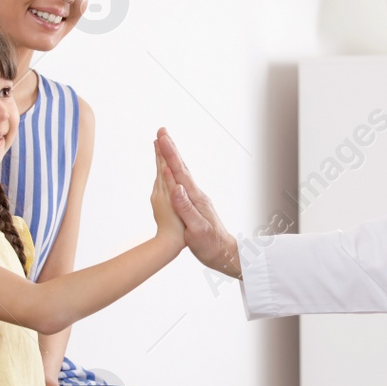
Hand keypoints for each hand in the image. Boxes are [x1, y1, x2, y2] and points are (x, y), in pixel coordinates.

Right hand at [156, 128, 240, 277]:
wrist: (225, 254)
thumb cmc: (211, 245)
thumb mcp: (197, 230)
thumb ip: (186, 209)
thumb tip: (176, 188)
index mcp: (195, 199)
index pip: (180, 173)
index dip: (170, 155)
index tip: (162, 138)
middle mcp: (196, 195)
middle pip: (181, 167)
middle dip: (170, 149)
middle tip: (161, 131)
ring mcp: (195, 199)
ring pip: (181, 173)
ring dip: (172, 158)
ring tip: (164, 144)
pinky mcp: (194, 205)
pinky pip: (181, 183)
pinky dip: (174, 172)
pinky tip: (172, 171)